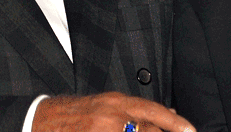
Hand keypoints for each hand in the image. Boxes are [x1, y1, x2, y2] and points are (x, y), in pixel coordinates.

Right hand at [33, 92, 195, 131]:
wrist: (40, 121)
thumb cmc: (75, 114)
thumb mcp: (106, 105)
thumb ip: (133, 111)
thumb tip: (168, 116)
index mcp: (116, 102)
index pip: (154, 112)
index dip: (175, 123)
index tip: (190, 131)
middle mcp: (111, 115)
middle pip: (148, 130)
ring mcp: (102, 131)